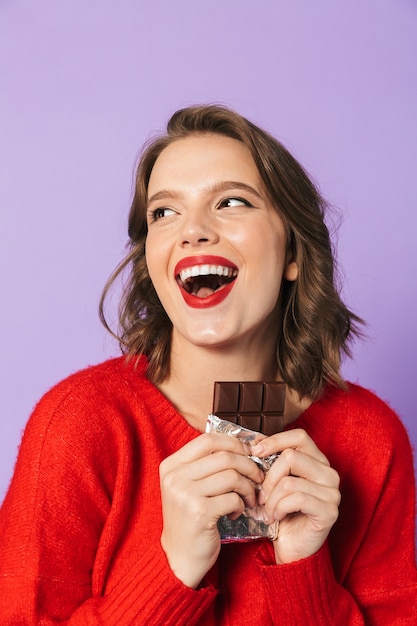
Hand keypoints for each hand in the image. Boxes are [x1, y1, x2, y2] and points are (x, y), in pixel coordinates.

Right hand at [159, 433, 264, 587]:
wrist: (179, 557)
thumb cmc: (190, 518)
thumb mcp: (188, 485)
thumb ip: (206, 464)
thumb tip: (245, 444)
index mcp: (171, 465)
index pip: (208, 439)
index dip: (234, 443)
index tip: (249, 453)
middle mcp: (175, 476)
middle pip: (224, 456)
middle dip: (249, 466)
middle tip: (258, 478)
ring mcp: (185, 494)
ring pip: (232, 476)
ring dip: (248, 488)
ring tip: (248, 498)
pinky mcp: (199, 512)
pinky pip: (233, 498)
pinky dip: (241, 505)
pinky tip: (235, 513)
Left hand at [252, 429, 339, 563]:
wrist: (290, 548)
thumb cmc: (281, 512)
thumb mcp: (274, 482)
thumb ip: (270, 460)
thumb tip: (254, 440)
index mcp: (318, 461)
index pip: (299, 436)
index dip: (275, 440)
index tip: (255, 452)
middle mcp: (329, 474)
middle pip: (291, 456)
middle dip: (268, 477)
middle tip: (261, 495)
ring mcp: (332, 493)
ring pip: (289, 481)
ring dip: (271, 499)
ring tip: (268, 510)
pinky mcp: (329, 511)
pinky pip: (296, 499)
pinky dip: (279, 508)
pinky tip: (277, 517)